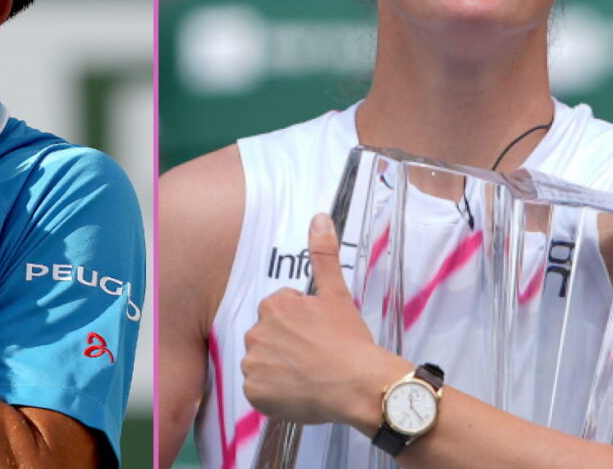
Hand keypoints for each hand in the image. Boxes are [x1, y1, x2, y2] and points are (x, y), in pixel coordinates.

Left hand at [241, 213, 407, 432]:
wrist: (358, 386)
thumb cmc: (349, 341)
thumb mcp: (337, 294)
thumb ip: (323, 255)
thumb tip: (319, 218)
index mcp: (274, 306)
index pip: (279, 313)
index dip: (300, 325)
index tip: (318, 336)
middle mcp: (256, 331)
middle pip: (267, 337)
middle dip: (286, 345)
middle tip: (314, 357)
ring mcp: (253, 363)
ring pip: (262, 363)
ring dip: (278, 368)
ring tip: (307, 375)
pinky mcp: (254, 392)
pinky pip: (259, 390)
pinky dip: (273, 393)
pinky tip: (297, 392)